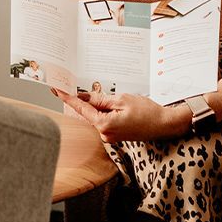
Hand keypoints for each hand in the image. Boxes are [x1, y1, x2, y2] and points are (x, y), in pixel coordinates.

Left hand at [51, 88, 188, 142]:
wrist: (165, 125)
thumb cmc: (147, 112)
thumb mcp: (122, 100)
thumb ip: (101, 99)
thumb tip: (85, 96)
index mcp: (105, 124)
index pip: (82, 108)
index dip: (68, 97)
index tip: (57, 90)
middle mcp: (105, 133)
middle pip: (88, 112)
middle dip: (83, 99)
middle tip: (74, 85)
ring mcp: (110, 136)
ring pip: (97, 115)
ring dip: (97, 104)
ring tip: (107, 95)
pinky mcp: (115, 134)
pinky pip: (104, 119)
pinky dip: (104, 110)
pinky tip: (110, 103)